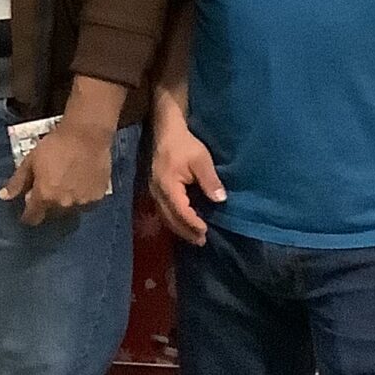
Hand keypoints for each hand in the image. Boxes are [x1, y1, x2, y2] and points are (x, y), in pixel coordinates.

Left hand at [0, 119, 114, 226]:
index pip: (33, 218)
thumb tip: (3, 197)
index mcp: (44, 196)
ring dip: (64, 203)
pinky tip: (80, 184)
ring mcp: (82, 203)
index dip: (28, 214)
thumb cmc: (55, 145)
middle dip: (47, 206)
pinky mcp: (97, 198)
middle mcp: (63, 204)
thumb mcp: (30, 161)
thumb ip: (18, 182)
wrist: (87, 135)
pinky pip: (85, 204)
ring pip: (69, 211)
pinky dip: (81, 198)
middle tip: (49, 189)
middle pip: (51, 215)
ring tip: (66, 185)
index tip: (28, 208)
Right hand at [147, 112, 224, 244]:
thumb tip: (220, 200)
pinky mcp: (155, 190)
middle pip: (170, 219)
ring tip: (194, 237)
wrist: (166, 132)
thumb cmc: (184, 145)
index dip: (193, 223)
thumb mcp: (201, 160)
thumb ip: (210, 181)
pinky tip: (184, 223)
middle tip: (201, 241)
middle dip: (186, 232)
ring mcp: (154, 192)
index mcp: (168, 186)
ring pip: (165, 217)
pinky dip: (174, 220)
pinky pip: (164, 211)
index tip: (206, 231)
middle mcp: (157, 192)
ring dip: (180, 229)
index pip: (180, 211)